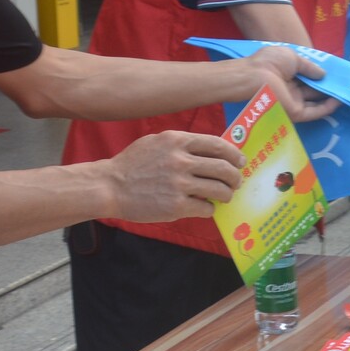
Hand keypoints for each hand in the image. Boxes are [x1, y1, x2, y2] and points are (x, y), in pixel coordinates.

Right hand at [106, 131, 242, 223]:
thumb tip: (210, 151)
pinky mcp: (176, 206)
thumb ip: (181, 144)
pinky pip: (206, 207)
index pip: (217, 144)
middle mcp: (181, 160)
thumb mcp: (156, 142)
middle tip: (236, 182)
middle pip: (224, 168)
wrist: (109, 187)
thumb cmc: (132, 164)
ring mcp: (179, 184)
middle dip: (235, 177)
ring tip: (224, 197)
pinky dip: (210, 209)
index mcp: (177, 141)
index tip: (240, 161)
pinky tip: (204, 208)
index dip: (233, 154)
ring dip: (227, 194)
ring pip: (219, 189)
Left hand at [243, 47, 339, 121]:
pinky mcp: (295, 112)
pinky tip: (339, 101)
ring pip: (315, 103)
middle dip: (327, 88)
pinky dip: (327, 108)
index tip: (334, 74)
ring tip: (346, 92)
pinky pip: (314, 112)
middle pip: (312, 91)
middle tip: (344, 84)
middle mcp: (290, 90)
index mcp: (287, 75)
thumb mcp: (293, 58)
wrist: (256, 76)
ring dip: (330, 98)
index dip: (319, 76)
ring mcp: (293, 102)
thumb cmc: (270, 62)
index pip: (306, 77)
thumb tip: (323, 75)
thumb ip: (309, 67)